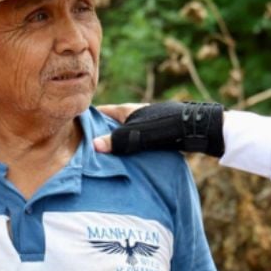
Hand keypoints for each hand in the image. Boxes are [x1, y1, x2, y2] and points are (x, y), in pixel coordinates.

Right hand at [93, 101, 225, 156]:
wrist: (194, 128)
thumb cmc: (164, 127)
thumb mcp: (136, 134)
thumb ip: (116, 140)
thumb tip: (93, 145)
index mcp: (127, 109)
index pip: (102, 111)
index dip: (88, 118)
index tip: (75, 128)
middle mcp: (135, 114)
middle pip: (112, 124)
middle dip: (101, 134)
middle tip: (87, 149)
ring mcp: (146, 124)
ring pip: (125, 134)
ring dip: (117, 144)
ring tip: (105, 159)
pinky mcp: (157, 134)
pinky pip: (137, 141)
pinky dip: (130, 149)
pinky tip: (127, 161)